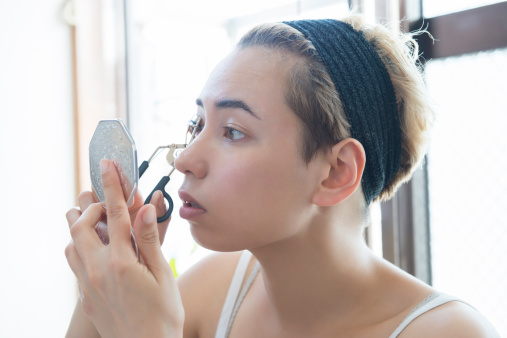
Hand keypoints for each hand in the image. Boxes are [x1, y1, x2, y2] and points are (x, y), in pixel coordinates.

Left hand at [65, 159, 183, 336]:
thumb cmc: (162, 314)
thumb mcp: (163, 274)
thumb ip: (149, 239)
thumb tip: (145, 207)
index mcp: (121, 262)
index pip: (115, 214)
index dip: (112, 186)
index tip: (107, 165)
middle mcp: (97, 271)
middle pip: (80, 225)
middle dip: (90, 206)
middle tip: (105, 202)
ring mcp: (87, 284)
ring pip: (71, 244)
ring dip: (81, 227)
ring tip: (99, 223)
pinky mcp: (84, 297)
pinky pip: (74, 263)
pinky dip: (81, 247)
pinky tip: (99, 251)